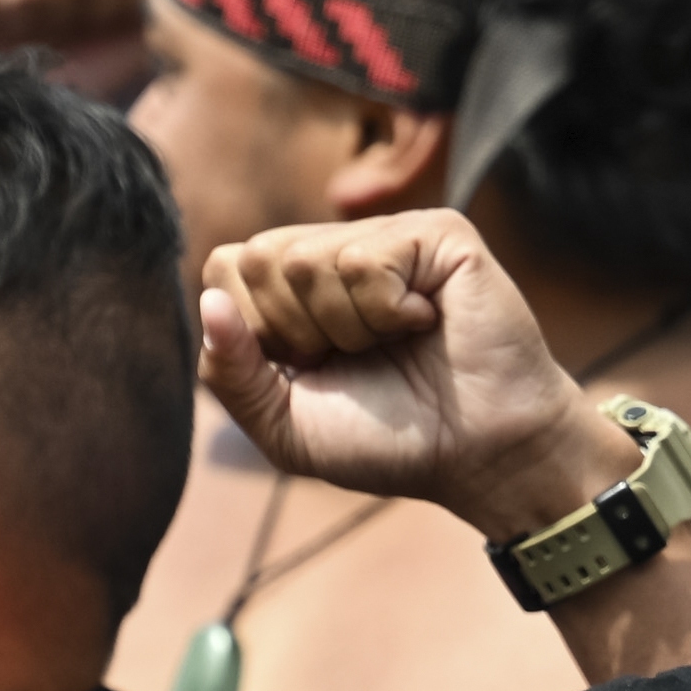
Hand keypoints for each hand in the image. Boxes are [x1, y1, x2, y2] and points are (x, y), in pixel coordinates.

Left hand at [196, 212, 637, 538]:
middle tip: (358, 358)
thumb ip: (231, 373)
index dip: (256, 332)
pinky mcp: (437, 233)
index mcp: (298, 288)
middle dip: (297, 331)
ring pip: (305, 260)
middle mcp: (340, 249)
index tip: (313, 369)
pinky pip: (363, 260)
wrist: (481, 456)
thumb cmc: (392, 441)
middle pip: (257, 257)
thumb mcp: (286, 425)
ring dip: (348, 328)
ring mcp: (389, 235)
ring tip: (397, 343)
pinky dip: (386, 312)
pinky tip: (426, 323)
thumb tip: (209, 302)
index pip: (224, 269)